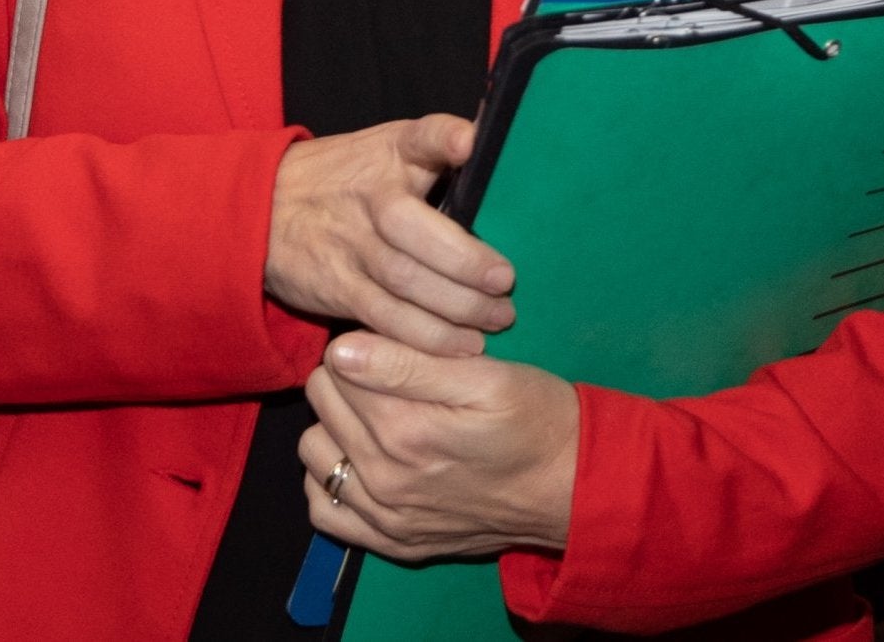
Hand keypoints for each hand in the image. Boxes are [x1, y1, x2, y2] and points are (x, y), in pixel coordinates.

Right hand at [266, 115, 514, 357]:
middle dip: (463, 260)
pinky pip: (385, 317)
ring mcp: (349, 244)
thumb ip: (437, 149)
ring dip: (455, 307)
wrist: (260, 207)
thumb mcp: (385, 148)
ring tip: (496, 319)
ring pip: (403, 280)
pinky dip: (424, 336)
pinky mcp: (337, 287)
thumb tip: (494, 143)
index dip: (444, 137)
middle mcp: (369, 196)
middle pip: (411, 226)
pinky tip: (461, 345)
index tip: (469, 143)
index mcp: (391, 151)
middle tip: (505, 282)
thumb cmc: (346, 177)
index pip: (420, 135)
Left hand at [298, 334, 578, 560]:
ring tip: (376, 414)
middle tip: (392, 373)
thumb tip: (340, 350)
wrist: (571, 489)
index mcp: (404, 428)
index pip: (336, 363)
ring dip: (334, 426)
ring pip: (313, 452)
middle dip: (349, 377)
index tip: (397, 344)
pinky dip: (332, 481)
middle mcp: (383, 478)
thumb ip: (410, 364)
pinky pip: (323, 511)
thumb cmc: (535, 419)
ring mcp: (384, 516)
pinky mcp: (392, 541)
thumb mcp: (486, 377)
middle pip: (322, 401)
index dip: (366, 342)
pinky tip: (364, 460)